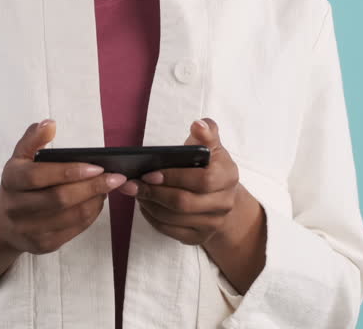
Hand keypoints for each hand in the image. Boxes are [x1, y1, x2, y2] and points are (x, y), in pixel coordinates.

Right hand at [0, 119, 127, 254]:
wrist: (4, 223)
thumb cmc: (20, 183)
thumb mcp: (20, 158)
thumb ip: (33, 139)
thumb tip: (49, 124)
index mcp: (11, 179)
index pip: (39, 176)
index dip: (69, 171)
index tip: (97, 165)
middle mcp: (15, 207)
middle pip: (59, 199)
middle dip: (92, 187)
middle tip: (115, 177)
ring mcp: (29, 229)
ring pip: (70, 216)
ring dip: (95, 201)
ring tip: (109, 187)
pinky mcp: (43, 245)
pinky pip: (74, 230)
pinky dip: (91, 214)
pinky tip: (98, 201)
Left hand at [119, 117, 241, 246]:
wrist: (220, 195)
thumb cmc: (209, 165)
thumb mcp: (210, 146)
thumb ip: (206, 133)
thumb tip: (199, 125)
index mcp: (229, 176)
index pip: (202, 180)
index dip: (174, 177)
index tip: (149, 172)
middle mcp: (225, 203)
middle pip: (184, 203)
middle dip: (154, 193)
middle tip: (133, 184)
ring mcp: (213, 223)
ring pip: (174, 218)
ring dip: (150, 205)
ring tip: (135, 192)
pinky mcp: (200, 237)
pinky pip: (171, 231)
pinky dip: (152, 218)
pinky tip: (144, 205)